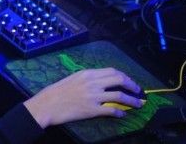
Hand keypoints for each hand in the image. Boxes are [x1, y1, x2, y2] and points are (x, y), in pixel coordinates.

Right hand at [22, 68, 142, 127]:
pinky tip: (123, 114)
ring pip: (119, 96)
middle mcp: (92, 83)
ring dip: (132, 100)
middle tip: (138, 90)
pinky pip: (111, 111)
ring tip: (138, 104)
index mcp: (87, 73)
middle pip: (119, 80)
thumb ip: (88, 79)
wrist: (48, 104)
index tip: (129, 81)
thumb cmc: (57, 91)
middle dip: (132, 85)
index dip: (124, 76)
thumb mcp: (73, 79)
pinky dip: (120, 112)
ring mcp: (93, 97)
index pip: (112, 71)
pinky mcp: (92, 110)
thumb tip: (102, 82)